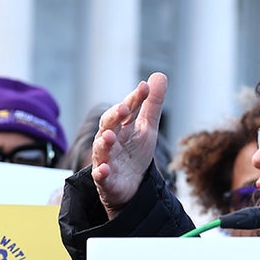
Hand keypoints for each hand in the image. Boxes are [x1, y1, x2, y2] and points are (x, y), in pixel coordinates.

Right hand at [91, 72, 167, 217]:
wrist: (129, 185)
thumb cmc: (135, 152)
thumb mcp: (148, 127)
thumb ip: (152, 104)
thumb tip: (158, 75)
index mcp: (122, 126)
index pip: (127, 109)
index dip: (135, 98)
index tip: (144, 88)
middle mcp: (110, 140)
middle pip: (109, 124)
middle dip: (115, 116)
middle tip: (124, 108)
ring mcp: (106, 159)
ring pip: (101, 149)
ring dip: (104, 142)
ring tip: (109, 136)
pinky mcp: (105, 179)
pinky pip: (100, 176)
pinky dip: (101, 172)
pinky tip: (104, 170)